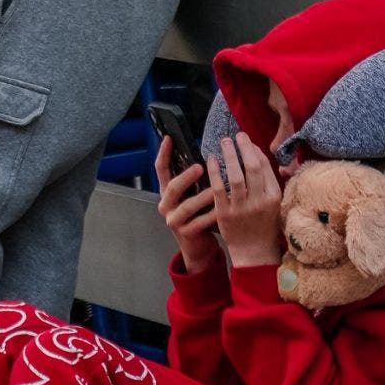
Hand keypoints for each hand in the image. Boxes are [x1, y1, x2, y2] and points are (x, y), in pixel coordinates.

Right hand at [155, 140, 219, 273]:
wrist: (197, 247)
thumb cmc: (198, 215)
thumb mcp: (191, 195)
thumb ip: (193, 179)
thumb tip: (206, 153)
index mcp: (167, 192)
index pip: (161, 169)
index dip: (163, 153)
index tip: (169, 138)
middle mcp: (166, 205)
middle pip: (172, 187)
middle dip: (186, 176)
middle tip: (200, 166)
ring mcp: (174, 220)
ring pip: (187, 206)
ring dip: (203, 196)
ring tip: (216, 189)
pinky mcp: (185, 233)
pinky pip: (200, 222)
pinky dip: (212, 214)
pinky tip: (223, 209)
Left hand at [209, 132, 285, 268]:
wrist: (254, 252)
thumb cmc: (265, 225)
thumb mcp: (275, 204)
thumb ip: (270, 182)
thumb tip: (258, 155)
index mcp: (274, 197)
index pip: (265, 168)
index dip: (255, 151)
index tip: (247, 140)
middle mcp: (259, 201)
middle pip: (252, 168)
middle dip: (244, 148)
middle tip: (236, 135)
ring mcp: (242, 208)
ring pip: (235, 176)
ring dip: (229, 156)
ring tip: (224, 142)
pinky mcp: (225, 214)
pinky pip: (219, 189)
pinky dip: (215, 172)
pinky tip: (211, 160)